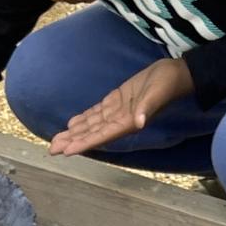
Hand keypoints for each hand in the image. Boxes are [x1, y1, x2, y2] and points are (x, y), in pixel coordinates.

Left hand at [49, 58, 193, 157]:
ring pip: (91, 125)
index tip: (67, 151)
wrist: (174, 75)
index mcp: (127, 122)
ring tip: (56, 140)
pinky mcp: (117, 101)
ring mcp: (117, 111)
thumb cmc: (166, 85)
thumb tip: (139, 123)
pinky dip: (84, 119)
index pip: (101, 135)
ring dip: (74, 133)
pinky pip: (97, 113)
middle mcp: (120, 121)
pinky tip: (72, 124)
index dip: (83, 143)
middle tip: (51, 149)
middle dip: (72, 141)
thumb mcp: (156, 95)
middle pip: (91, 134)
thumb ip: (147, 109)